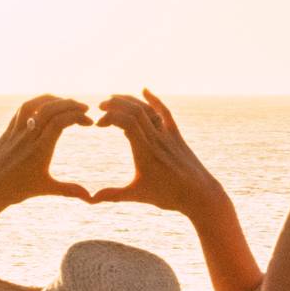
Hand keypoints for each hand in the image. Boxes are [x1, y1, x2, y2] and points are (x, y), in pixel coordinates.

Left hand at [0, 96, 93, 225]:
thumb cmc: (15, 191)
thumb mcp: (44, 189)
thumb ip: (69, 190)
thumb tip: (90, 198)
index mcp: (39, 150)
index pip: (60, 122)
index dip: (77, 117)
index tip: (89, 122)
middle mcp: (27, 137)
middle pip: (49, 109)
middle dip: (70, 104)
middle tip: (85, 109)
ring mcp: (15, 132)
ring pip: (33, 105)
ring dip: (52, 99)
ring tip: (66, 102)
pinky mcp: (7, 132)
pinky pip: (22, 110)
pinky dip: (36, 104)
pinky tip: (45, 107)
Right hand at [93, 91, 231, 218]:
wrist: (200, 194)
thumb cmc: (169, 196)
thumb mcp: (138, 195)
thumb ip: (113, 195)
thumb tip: (89, 200)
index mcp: (146, 151)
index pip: (126, 122)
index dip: (109, 117)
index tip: (97, 124)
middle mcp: (157, 138)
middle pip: (135, 111)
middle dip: (115, 104)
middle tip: (99, 107)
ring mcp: (168, 135)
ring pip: (148, 109)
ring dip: (130, 101)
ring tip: (113, 99)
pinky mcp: (176, 135)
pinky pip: (165, 112)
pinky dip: (154, 100)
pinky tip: (144, 90)